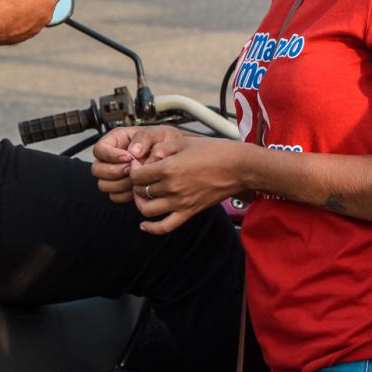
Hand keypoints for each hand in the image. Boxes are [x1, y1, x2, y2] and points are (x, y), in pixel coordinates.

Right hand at [92, 126, 189, 202]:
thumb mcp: (159, 133)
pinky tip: (139, 188)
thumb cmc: (166, 142)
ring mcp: (115, 174)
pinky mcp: (122, 188)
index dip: (110, 155)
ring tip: (138, 179)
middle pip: (97, 169)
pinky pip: (115, 196)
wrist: (177, 158)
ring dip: (120, 184)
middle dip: (114, 172)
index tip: (128, 157)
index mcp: (117, 140)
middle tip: (132, 170)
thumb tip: (133, 151)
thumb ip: (145, 137)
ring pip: (104, 184)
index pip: (99, 149)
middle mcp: (112, 158)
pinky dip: (126, 195)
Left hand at [126, 135, 244, 233]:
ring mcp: (180, 203)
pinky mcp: (189, 212)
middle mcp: (172, 188)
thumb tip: (147, 159)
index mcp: (168, 168)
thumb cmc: (214, 151)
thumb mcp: (184, 141)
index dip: (133, 169)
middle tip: (141, 176)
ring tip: (143, 194)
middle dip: (136, 184)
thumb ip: (161, 149)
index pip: (136, 175)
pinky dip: (151, 229)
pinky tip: (144, 225)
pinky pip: (165, 227)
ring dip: (140, 202)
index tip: (137, 165)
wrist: (239, 167)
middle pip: (140, 191)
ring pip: (146, 210)